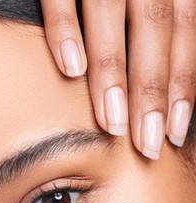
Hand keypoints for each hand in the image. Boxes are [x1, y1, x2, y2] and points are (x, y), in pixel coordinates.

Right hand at [40, 0, 195, 159]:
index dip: (181, 83)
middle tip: (146, 142)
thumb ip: (154, 30)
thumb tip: (164, 92)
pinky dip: (64, 31)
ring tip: (112, 123)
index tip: (174, 132)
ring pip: (110, 15)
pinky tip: (71, 70)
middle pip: (153, 30)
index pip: (182, 31)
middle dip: (150, 91)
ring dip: (112, 74)